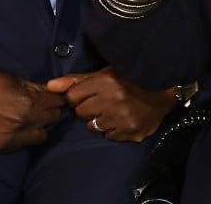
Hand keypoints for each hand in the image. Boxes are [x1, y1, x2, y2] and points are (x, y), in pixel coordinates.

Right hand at [0, 70, 63, 152]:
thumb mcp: (10, 78)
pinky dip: (23, 135)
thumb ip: (32, 87)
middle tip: (37, 104)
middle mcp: (25, 121)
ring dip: (38, 125)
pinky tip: (13, 125)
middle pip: (53, 118)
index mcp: (27, 100)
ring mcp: (14, 137)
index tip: (49, 95)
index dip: (53, 96)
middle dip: (47, 109)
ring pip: (42, 134)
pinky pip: (25, 144)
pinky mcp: (3, 147)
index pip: (56, 101)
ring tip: (26, 116)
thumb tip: (48, 92)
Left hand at [46, 67, 174, 141]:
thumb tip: (49, 86)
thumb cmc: (127, 79)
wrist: (161, 92)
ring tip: (109, 111)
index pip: (72, 97)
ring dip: (97, 120)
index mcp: (105, 82)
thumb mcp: (102, 73)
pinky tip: (119, 120)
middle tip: (98, 103)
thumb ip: (74, 80)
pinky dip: (110, 129)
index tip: (85, 95)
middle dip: (85, 109)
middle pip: (80, 113)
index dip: (76, 97)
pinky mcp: (131, 133)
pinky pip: (108, 136)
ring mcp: (123, 119)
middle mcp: (113, 101)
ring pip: (93, 126)